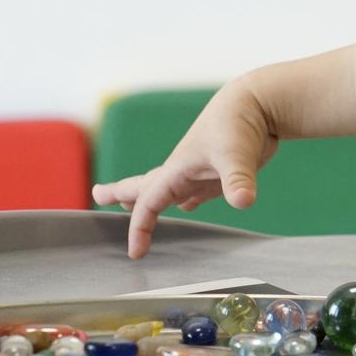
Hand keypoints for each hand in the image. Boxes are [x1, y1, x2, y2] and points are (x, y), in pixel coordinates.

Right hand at [90, 76, 279, 258]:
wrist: (257, 102)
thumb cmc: (240, 123)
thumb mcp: (237, 154)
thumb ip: (238, 179)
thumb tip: (243, 201)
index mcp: (177, 168)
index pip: (148, 203)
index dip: (139, 228)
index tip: (135, 252)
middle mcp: (184, 170)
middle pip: (144, 185)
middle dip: (120, 192)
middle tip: (97, 196)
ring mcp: (200, 171)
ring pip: (168, 189)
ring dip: (150, 198)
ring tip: (129, 203)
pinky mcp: (218, 171)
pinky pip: (195, 190)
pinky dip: (186, 200)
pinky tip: (187, 205)